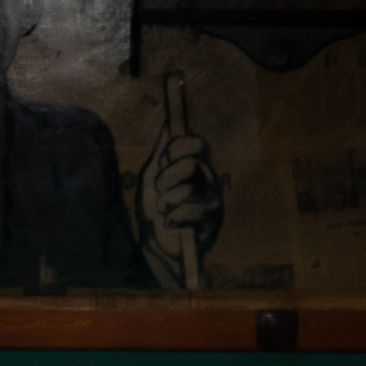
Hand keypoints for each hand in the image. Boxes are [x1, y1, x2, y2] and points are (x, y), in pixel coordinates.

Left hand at [136, 122, 223, 286]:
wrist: (155, 240)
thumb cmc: (154, 206)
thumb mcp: (152, 175)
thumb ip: (162, 152)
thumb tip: (169, 124)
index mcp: (197, 165)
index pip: (197, 144)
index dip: (178, 147)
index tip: (163, 158)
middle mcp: (209, 180)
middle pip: (191, 163)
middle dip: (167, 176)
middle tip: (159, 188)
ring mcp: (213, 201)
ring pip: (187, 190)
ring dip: (166, 201)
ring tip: (163, 211)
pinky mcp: (211, 222)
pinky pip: (188, 212)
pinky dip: (172, 218)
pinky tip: (171, 224)